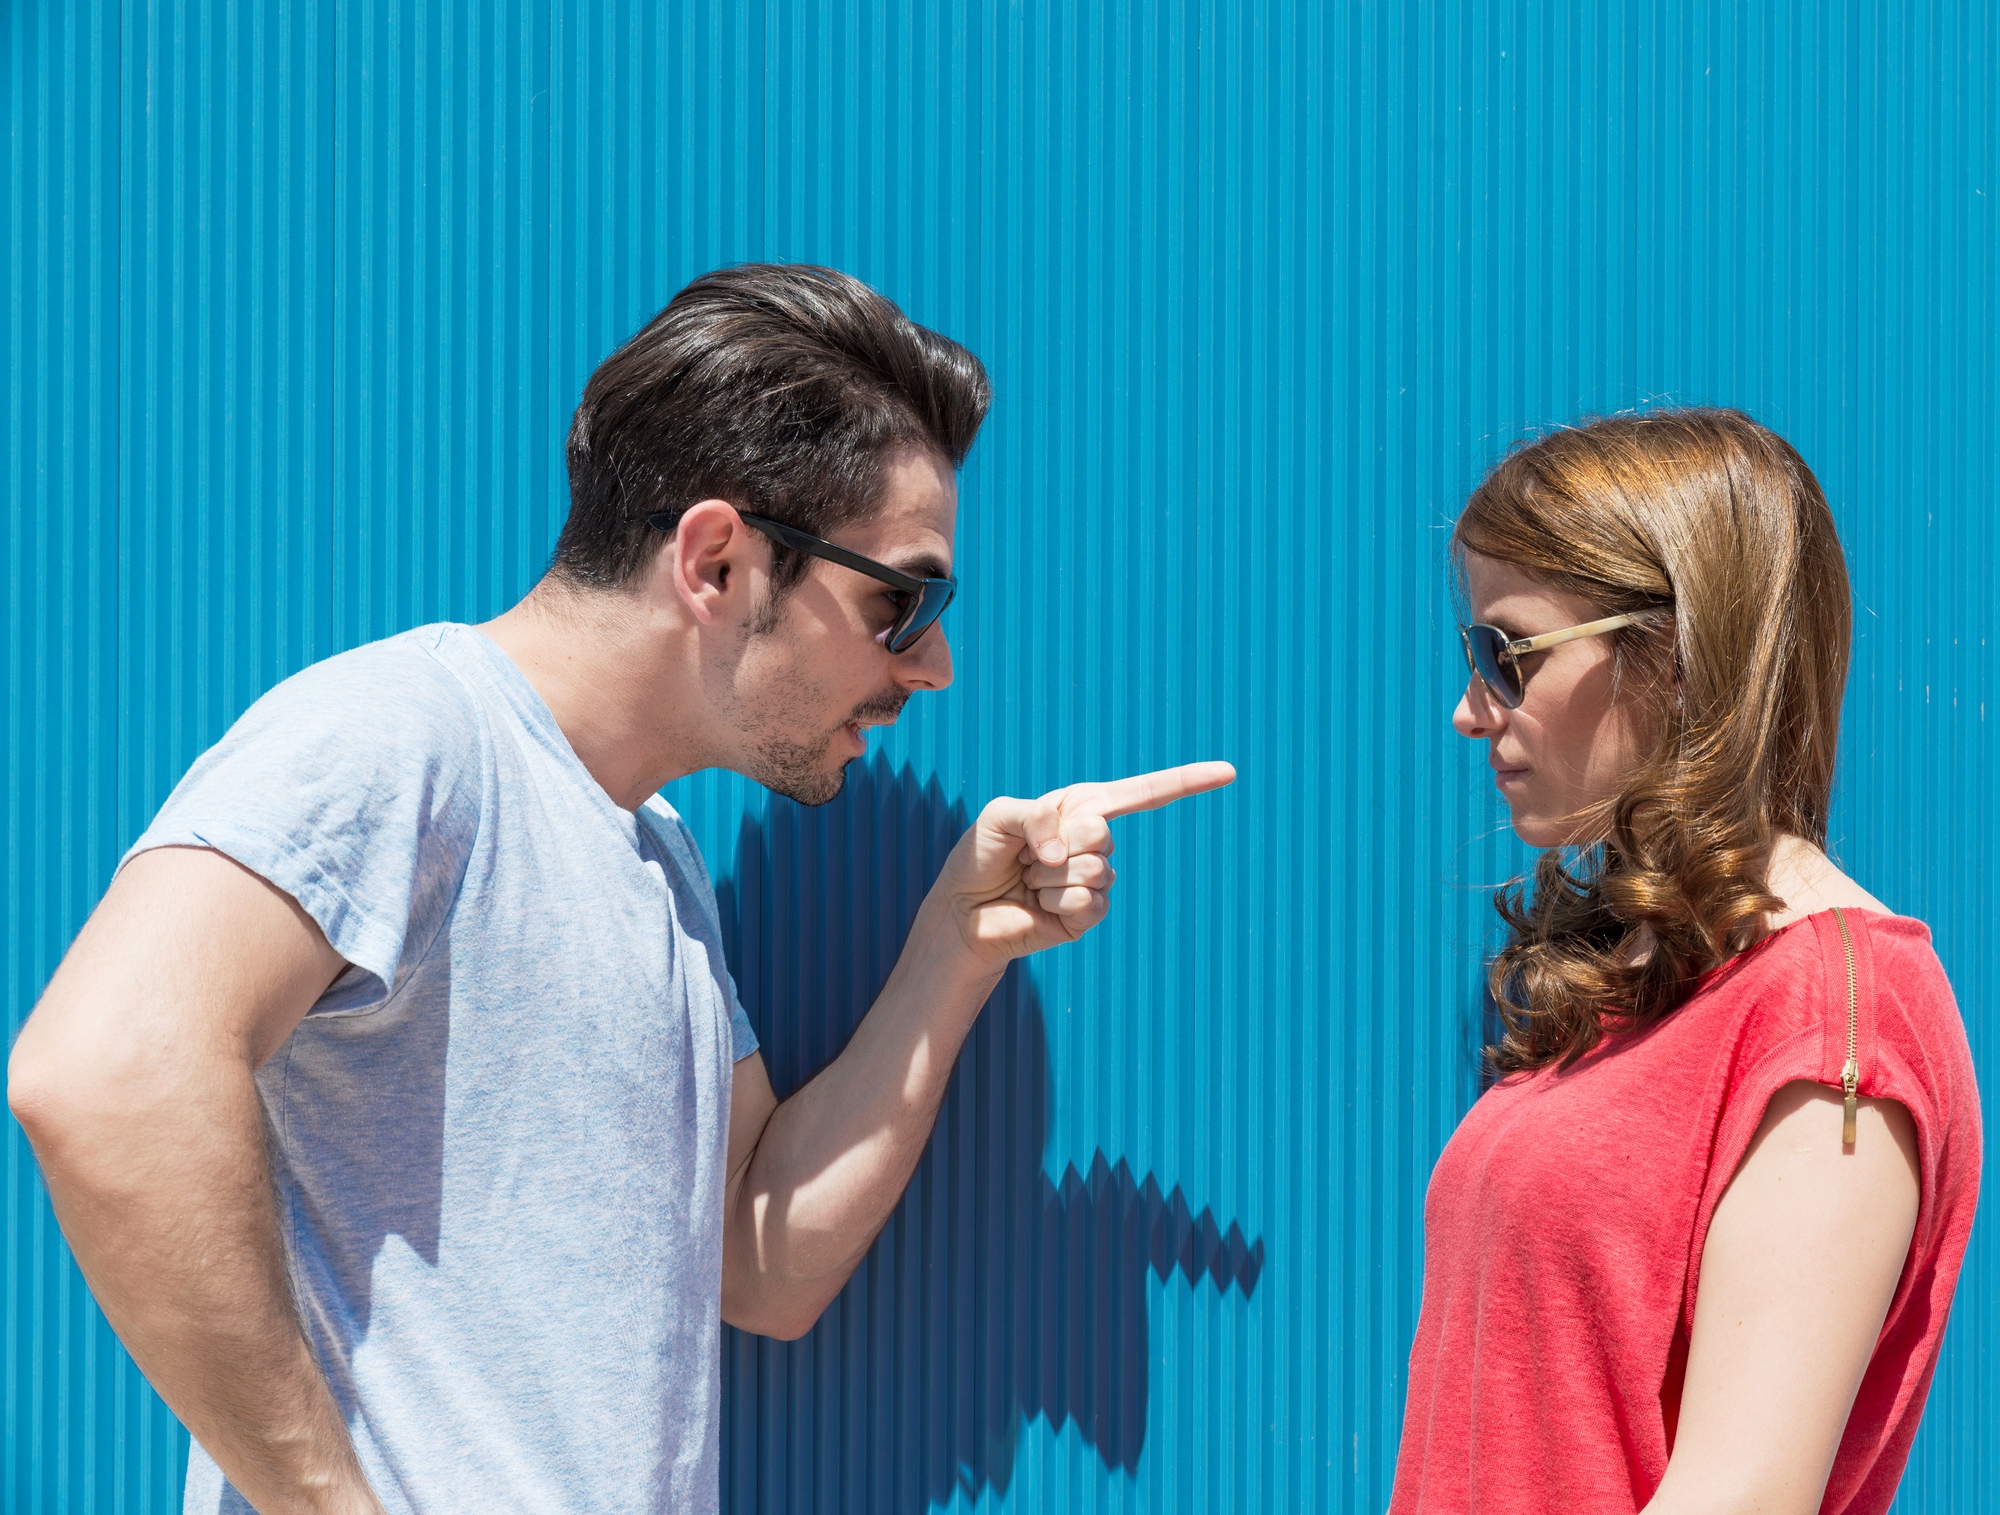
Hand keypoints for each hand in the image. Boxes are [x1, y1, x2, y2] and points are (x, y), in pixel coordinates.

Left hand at [929, 762, 1235, 967]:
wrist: (963, 912)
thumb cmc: (980, 856)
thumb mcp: (999, 816)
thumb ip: (1034, 817)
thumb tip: (1066, 856)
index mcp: (1082, 806)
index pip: (1143, 792)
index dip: (1187, 781)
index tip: (1229, 772)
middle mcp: (1095, 840)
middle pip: (1100, 833)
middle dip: (1054, 844)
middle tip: (1026, 856)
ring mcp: (1097, 879)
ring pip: (1093, 870)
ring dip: (1047, 878)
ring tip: (1028, 881)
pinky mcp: (1089, 915)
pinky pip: (1088, 902)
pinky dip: (1053, 902)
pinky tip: (1037, 904)